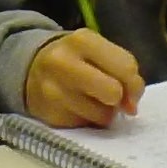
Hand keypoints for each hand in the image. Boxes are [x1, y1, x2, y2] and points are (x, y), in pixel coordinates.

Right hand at [22, 30, 143, 127]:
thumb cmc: (76, 59)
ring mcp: (53, 91)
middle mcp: (63, 62)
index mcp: (82, 40)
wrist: (31, 69)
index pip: (126, 67)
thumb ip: (123, 71)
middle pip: (113, 92)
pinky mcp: (50, 115)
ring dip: (103, 113)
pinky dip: (87, 121)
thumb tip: (131, 108)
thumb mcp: (99, 51)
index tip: (129, 89)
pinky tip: (76, 108)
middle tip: (110, 97)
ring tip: (89, 101)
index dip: (135, 84)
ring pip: (102, 115)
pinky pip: (86, 127)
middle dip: (118, 99)